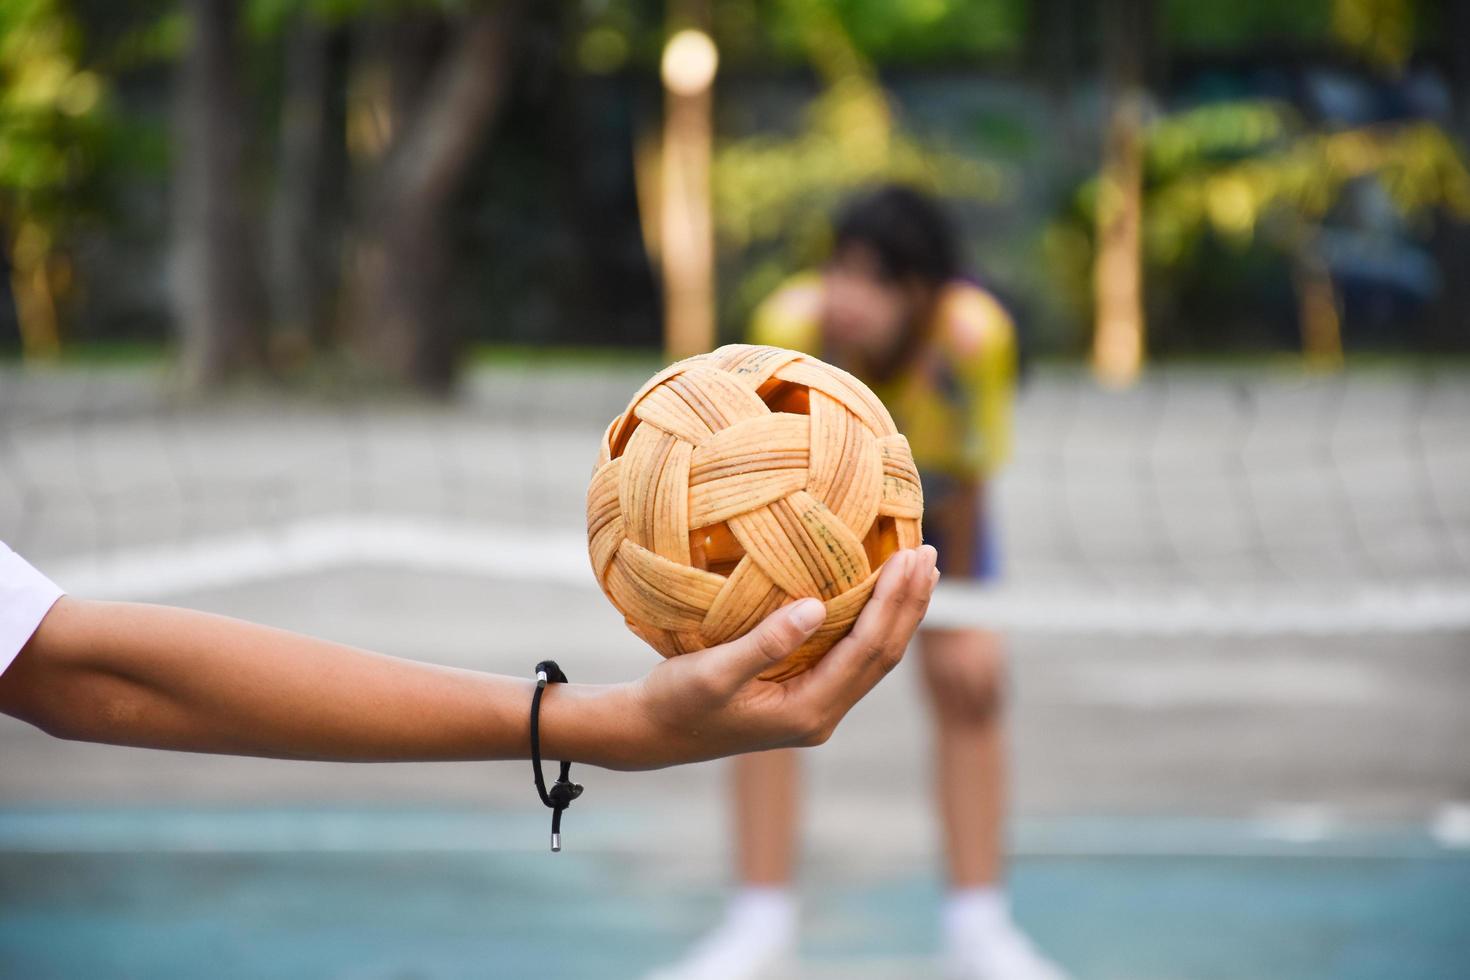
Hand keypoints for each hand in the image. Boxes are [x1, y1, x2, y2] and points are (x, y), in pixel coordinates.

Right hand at [575, 545, 937, 769]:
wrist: (651, 734)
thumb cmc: (676, 702)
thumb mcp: (713, 672)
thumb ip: (765, 643)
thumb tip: (816, 605)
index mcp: (808, 711)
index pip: (868, 650)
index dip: (893, 603)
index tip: (911, 558)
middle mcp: (822, 714)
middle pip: (883, 655)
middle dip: (909, 604)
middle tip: (930, 554)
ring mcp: (816, 708)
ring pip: (872, 657)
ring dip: (897, 613)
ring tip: (919, 569)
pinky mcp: (804, 696)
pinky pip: (853, 656)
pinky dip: (872, 622)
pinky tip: (876, 595)